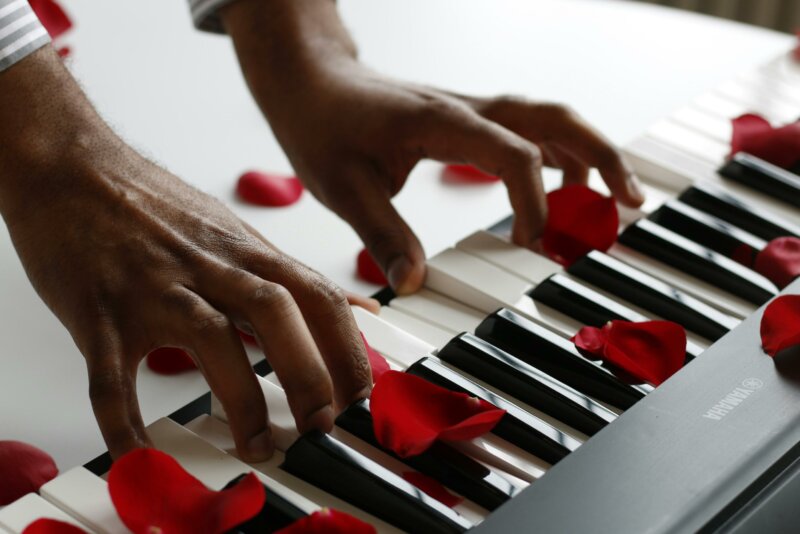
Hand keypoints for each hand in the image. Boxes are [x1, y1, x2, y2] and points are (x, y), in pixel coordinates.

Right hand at [0, 48, 371, 460]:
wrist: (72, 169)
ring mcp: (154, 287)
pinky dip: (125, 419)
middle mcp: (209, 266)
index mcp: (245, 252)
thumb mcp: (237, 234)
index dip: (348, 348)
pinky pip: (112, 373)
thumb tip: (356, 309)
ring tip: (257, 446)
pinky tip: (140, 454)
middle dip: (309, 373)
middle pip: (277, 313)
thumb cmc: (156, 207)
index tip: (361, 396)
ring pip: (210, 337)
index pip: (317, 296)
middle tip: (322, 426)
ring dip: (241, 398)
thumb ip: (293, 278)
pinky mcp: (99, 311)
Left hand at [223, 0, 644, 293]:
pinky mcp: (466, 120)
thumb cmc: (322, 125)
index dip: (534, 202)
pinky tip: (565, 182)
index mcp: (440, 122)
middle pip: (554, 119)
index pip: (512, 154)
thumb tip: (414, 285)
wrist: (312, 82)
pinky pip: (527, 129)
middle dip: (600, 157)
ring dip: (588, 153)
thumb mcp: (343, 187)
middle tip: (630, 201)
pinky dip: (557, 154)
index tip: (531, 245)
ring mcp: (470, 111)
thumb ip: (382, 235)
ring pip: (548, 120)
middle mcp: (466, 110)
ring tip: (613, 200)